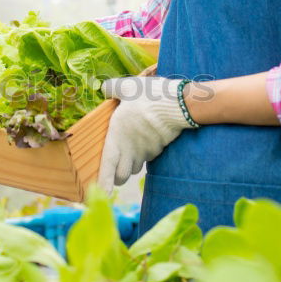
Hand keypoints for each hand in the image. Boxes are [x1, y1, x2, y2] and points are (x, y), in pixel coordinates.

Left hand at [98, 75, 193, 191]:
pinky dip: (146, 153)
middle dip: (118, 176)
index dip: (103, 183)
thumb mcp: (126, 86)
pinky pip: (149, 157)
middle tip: (116, 169)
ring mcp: (146, 151)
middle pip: (122, 176)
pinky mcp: (159, 149)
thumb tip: (104, 88)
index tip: (101, 194)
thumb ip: (112, 89)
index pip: (107, 166)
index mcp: (117, 136)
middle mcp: (130, 148)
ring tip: (132, 147)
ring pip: (136, 167)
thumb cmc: (149, 95)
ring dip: (132, 164)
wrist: (178, 103)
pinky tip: (147, 138)